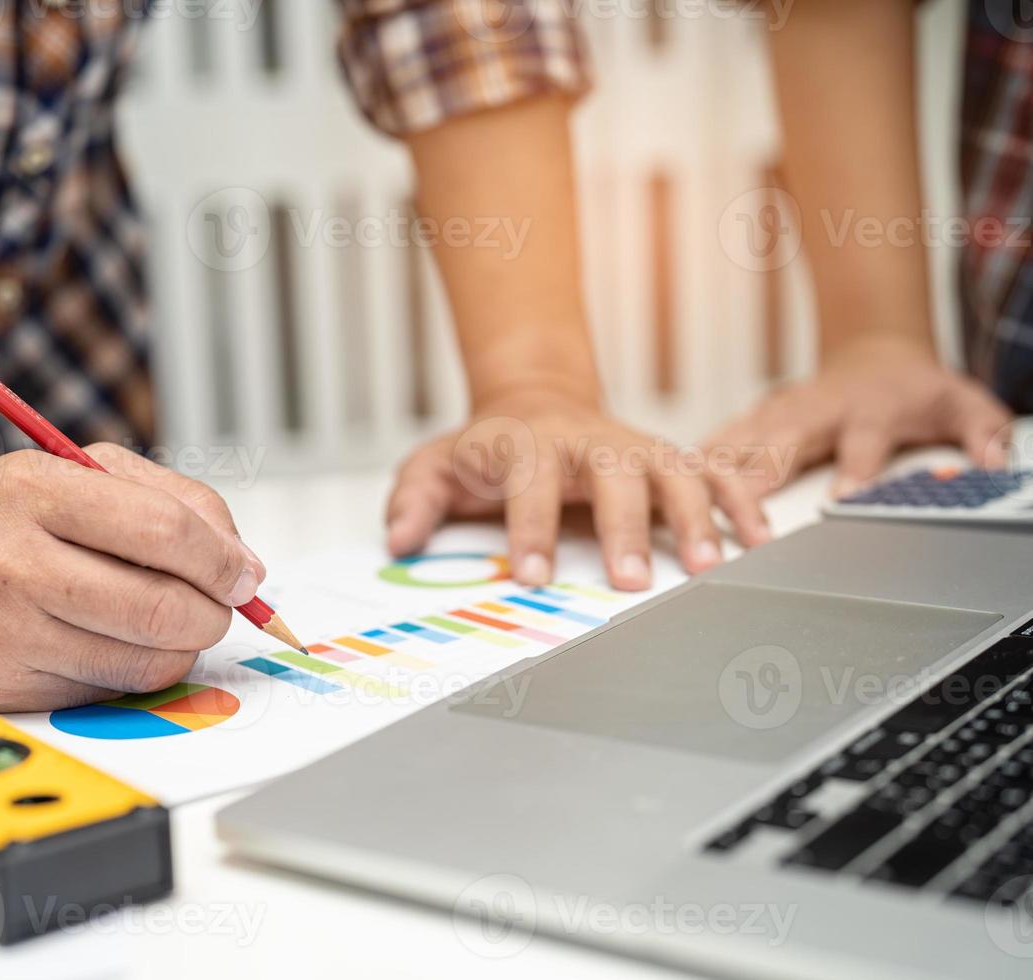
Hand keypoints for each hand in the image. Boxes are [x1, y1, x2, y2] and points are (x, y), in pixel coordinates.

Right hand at [0, 444, 265, 710]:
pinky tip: (105, 643)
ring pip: (141, 664)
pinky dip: (125, 673)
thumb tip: (243, 567)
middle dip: (210, 613)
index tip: (243, 574)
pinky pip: (101, 695)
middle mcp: (6, 564)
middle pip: (160, 609)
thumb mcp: (74, 471)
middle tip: (215, 605)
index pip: (163, 533)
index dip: (221, 561)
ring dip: (176, 648)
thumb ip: (170, 502)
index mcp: (32, 491)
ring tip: (162, 621)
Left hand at [386, 394, 771, 591]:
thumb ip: (414, 499)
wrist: (535, 399)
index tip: (531, 576)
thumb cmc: (487, 448)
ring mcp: (635, 447)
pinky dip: (742, 500)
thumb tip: (399, 538)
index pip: (528, 483)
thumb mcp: (435, 464)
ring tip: (709, 566)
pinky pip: (716, 471)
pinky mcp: (669, 457)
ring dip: (696, 516)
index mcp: (528, 444)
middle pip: (614, 473)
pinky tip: (759, 539)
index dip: (530, 528)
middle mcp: (589, 442)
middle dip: (624, 526)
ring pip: (675, 469)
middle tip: (631, 581)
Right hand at [706, 336, 1012, 500]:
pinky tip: (668, 483)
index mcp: (869, 407)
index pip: (864, 441)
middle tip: (740, 503)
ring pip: (743, 439)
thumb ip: (984, 430)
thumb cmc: (915, 390)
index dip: (855, 469)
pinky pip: (720, 440)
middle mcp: (817, 408)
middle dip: (762, 473)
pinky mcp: (756, 418)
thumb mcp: (964, 402)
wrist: (875, 353)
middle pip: (786, 441)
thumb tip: (994, 460)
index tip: (842, 499)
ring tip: (686, 497)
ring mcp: (781, 411)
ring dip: (716, 469)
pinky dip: (693, 462)